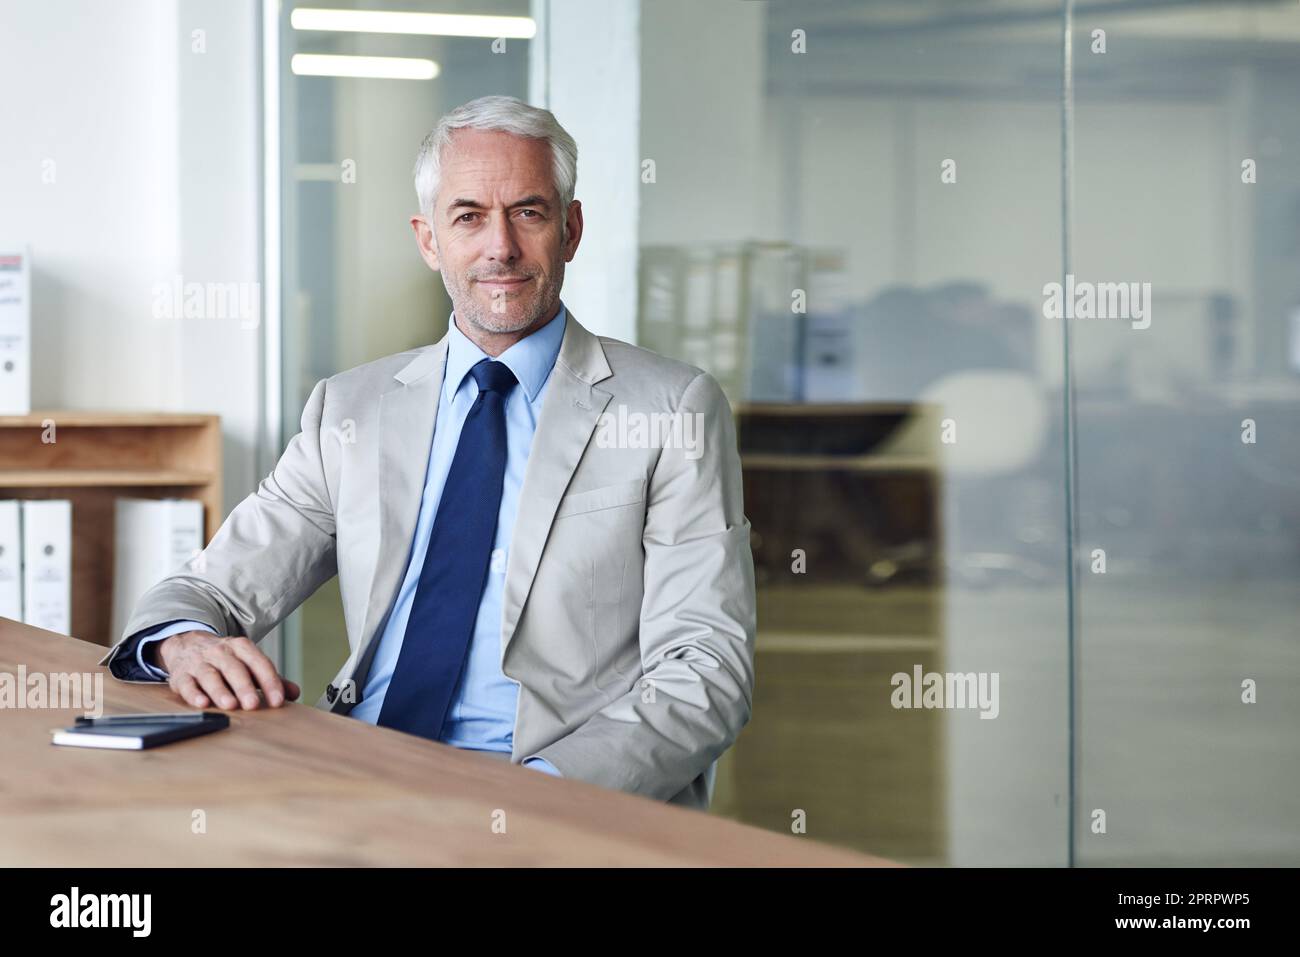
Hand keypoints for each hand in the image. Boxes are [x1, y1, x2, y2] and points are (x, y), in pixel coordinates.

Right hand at [157, 631, 301, 709]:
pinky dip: (193, 694)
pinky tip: (202, 704)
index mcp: (242, 648)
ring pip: (210, 676)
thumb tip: (295, 693)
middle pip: (234, 669)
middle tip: (253, 705)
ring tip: (230, 705)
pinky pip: (186, 684)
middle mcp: (220, 652)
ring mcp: (199, 663)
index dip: (270, 682)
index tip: (278, 701)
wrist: (188, 645)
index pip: (259, 663)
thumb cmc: (225, 660)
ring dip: (220, 691)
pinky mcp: (181, 675)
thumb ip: (270, 679)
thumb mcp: (249, 664)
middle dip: (244, 687)